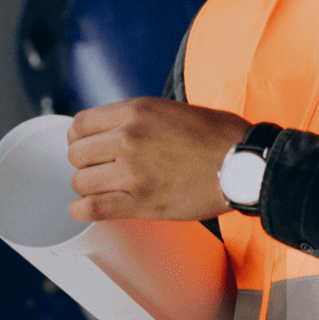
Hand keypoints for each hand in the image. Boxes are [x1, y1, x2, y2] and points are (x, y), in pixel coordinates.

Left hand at [67, 97, 250, 221]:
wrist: (243, 164)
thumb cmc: (218, 136)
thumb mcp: (171, 109)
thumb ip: (138, 119)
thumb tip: (115, 131)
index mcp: (135, 111)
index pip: (79, 124)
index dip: (79, 138)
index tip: (87, 147)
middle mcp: (127, 138)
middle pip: (75, 155)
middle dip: (84, 164)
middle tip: (98, 171)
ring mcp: (131, 171)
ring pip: (80, 182)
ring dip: (87, 187)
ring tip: (101, 190)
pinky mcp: (140, 201)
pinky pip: (92, 208)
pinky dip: (83, 211)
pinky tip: (86, 209)